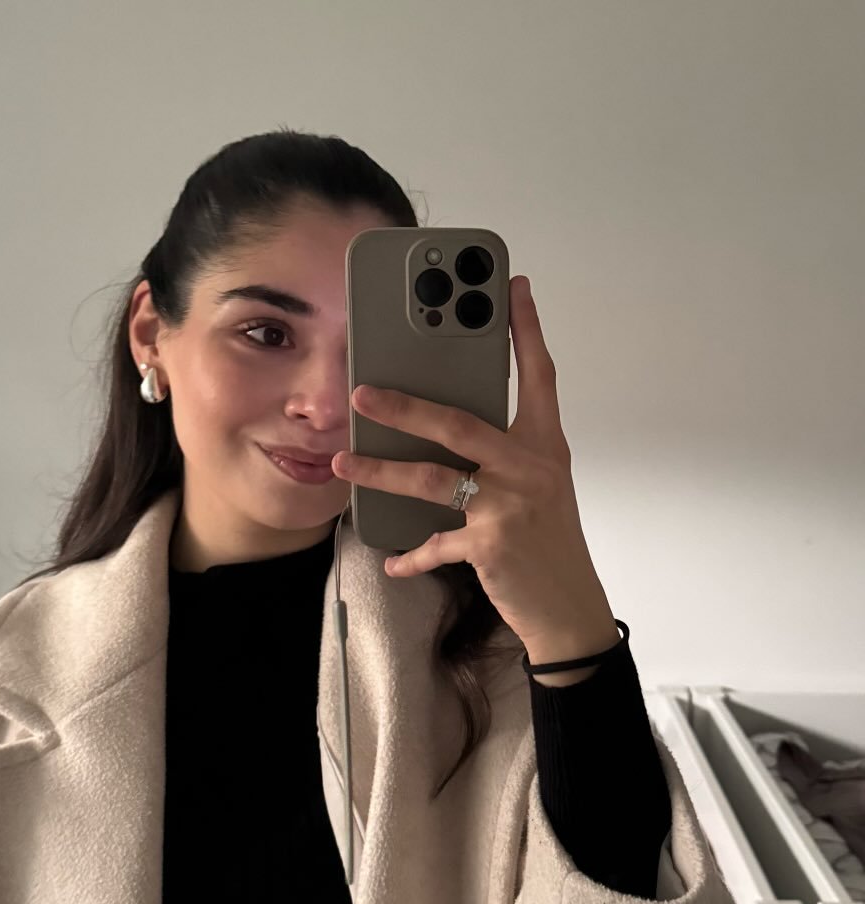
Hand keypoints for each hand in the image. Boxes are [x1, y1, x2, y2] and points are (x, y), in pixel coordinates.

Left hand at [331, 275, 617, 659]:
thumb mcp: (538, 488)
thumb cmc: (549, 542)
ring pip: (432, 478)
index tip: (514, 287)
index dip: (527, 330)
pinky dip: (412, 555)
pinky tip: (392, 561)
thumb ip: (502, 456)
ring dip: (380, 471)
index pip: (539, 376)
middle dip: (405, 405)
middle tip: (362, 392)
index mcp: (544, 445)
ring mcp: (511, 505)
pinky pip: (436, 544)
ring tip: (342, 462)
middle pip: (459, 422)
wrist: (570, 607)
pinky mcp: (492, 544)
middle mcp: (531, 467)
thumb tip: (444, 431)